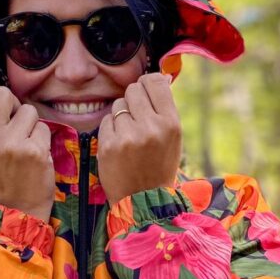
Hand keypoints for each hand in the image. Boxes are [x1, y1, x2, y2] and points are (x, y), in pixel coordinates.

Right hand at [0, 85, 54, 222]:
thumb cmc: (0, 176)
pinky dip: (43, 140)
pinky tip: (36, 157)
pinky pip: (43, 128)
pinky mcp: (33, 151)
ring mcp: (11, 144)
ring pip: (28, 110)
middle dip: (15, 105)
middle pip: (3, 93)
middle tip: (17, 125)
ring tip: (26, 145)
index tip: (2, 112)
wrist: (15, 209)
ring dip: (32, 125)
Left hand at [97, 73, 181, 205]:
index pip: (155, 81)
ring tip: (130, 137)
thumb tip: (158, 76)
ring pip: (118, 104)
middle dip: (133, 101)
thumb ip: (164, 108)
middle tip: (137, 120)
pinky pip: (106, 121)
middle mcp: (150, 127)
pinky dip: (111, 129)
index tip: (146, 94)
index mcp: (171, 123)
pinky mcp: (109, 146)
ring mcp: (128, 136)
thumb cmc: (159, 167)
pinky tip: (119, 145)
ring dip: (122, 116)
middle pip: (134, 89)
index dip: (148, 84)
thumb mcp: (173, 138)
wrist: (144, 202)